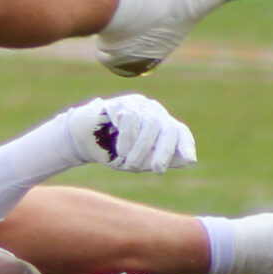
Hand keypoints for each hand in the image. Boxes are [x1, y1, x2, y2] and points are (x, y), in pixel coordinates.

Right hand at [64, 94, 196, 172]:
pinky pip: (130, 119)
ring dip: (141, 149)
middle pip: (168, 128)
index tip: (190, 160)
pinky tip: (119, 150)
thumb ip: (160, 159)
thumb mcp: (138, 161)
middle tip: (157, 170)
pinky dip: (127, 139)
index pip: (179, 131)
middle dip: (164, 151)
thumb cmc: (113, 151)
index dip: (185, 145)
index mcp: (159, 126)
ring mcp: (136, 105)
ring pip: (150, 124)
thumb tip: (188, 159)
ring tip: (129, 164)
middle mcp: (151, 112)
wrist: (82, 141)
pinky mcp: (119, 103)